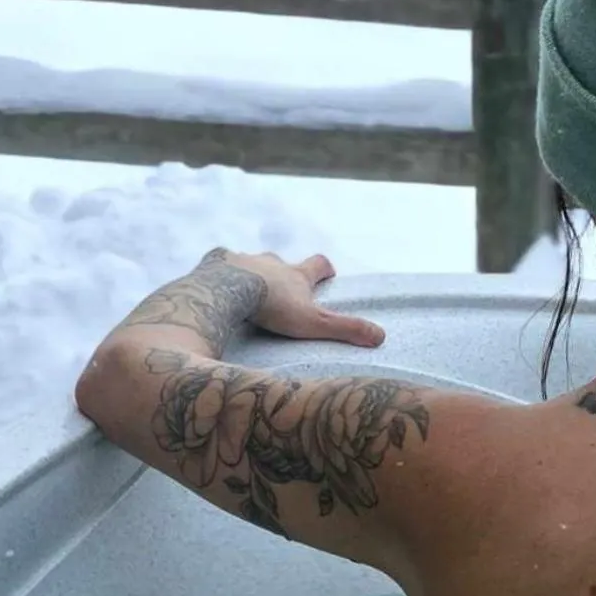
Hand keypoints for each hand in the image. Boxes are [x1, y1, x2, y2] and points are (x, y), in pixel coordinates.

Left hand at [226, 250, 384, 348]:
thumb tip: (381, 336)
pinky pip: (219, 263)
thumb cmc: (274, 308)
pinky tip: (214, 284)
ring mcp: (243, 259)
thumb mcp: (313, 324)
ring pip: (250, 262)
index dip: (324, 269)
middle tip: (281, 289)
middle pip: (282, 261)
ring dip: (251, 273)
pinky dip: (221, 272)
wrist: (228, 290)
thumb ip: (346, 330)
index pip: (318, 263)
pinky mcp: (216, 262)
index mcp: (296, 274)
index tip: (328, 274)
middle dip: (283, 272)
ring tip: (245, 291)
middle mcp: (271, 261)